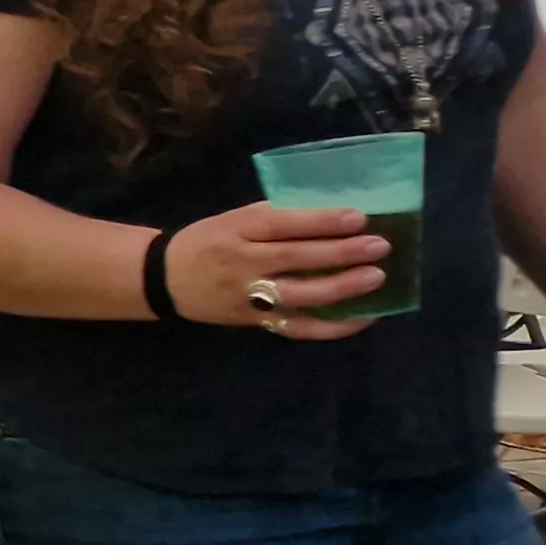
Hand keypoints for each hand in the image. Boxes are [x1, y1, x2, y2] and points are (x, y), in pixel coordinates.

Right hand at [164, 203, 387, 338]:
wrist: (166, 279)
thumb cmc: (208, 241)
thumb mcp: (234, 219)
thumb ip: (276, 218)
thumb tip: (334, 216)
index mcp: (235, 231)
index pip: (281, 224)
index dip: (320, 221)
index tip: (358, 217)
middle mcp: (241, 264)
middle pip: (294, 259)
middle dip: (341, 253)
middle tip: (379, 246)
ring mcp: (249, 297)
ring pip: (299, 295)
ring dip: (342, 288)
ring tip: (376, 277)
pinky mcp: (256, 322)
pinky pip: (299, 328)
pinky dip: (333, 326)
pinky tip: (362, 317)